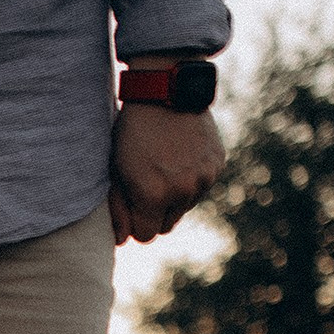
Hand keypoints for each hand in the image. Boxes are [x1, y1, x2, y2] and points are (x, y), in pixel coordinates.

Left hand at [109, 103, 225, 243]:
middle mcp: (183, 191)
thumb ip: (118, 209)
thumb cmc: (131, 133)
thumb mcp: (116, 171)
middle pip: (167, 225)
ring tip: (163, 165)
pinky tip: (180, 155)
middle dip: (155, 212)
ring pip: (185, 207)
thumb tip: (121, 241)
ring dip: (175, 196)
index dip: (135, 222)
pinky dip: (192, 178)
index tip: (131, 204)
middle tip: (146, 184)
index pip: (145, 236)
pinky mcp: (217, 164)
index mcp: (154, 196)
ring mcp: (204, 178)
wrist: (165, 92)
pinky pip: (201, 186)